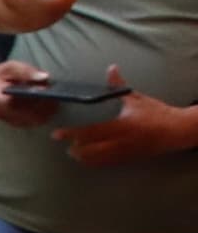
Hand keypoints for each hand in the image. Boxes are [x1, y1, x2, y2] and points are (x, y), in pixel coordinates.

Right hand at [0, 59, 62, 124]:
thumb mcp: (10, 67)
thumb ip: (26, 71)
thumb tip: (45, 77)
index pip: (22, 105)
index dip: (38, 101)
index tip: (50, 93)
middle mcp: (1, 113)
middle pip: (30, 116)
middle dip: (46, 108)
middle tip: (57, 97)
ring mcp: (6, 119)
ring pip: (32, 121)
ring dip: (45, 113)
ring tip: (54, 101)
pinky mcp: (12, 122)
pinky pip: (31, 123)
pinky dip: (41, 115)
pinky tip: (47, 107)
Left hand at [59, 89, 197, 166]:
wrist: (175, 131)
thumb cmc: (156, 113)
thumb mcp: (136, 98)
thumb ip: (119, 86)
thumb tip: (111, 68)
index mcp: (121, 125)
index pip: (90, 131)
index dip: (71, 133)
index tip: (56, 134)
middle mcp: (120, 141)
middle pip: (88, 150)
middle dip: (73, 149)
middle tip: (64, 144)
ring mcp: (122, 153)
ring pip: (95, 160)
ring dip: (82, 157)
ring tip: (73, 152)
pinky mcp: (127, 159)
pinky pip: (105, 164)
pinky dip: (93, 162)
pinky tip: (87, 158)